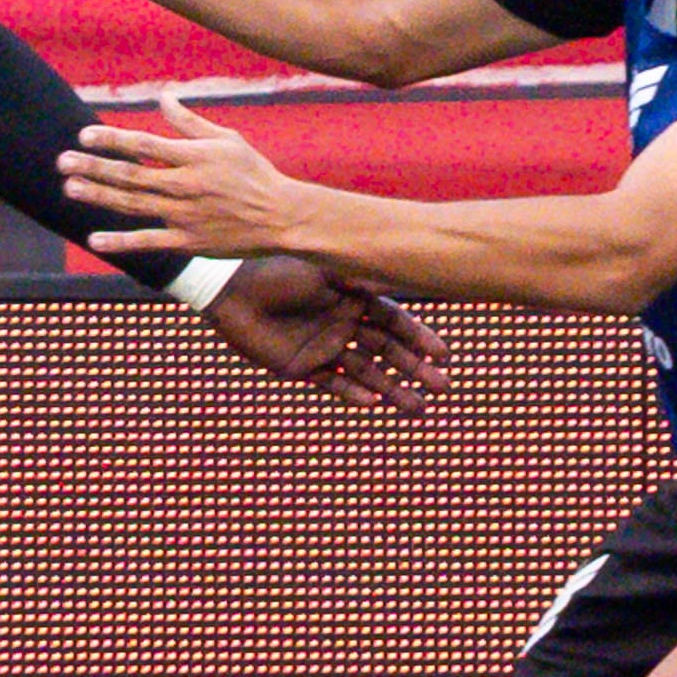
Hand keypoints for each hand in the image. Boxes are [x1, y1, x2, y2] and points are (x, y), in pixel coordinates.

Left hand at [64, 93, 301, 260]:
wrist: (281, 217)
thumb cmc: (253, 173)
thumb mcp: (226, 140)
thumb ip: (189, 122)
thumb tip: (162, 97)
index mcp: (195, 156)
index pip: (145, 145)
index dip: (112, 140)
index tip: (84, 134)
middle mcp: (186, 185)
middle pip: (131, 175)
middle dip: (94, 167)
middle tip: (62, 162)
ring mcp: (185, 216)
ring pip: (133, 205)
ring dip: (99, 197)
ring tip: (70, 188)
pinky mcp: (188, 242)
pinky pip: (149, 242)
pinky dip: (121, 242)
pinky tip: (94, 239)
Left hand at [202, 254, 445, 414]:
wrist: (232, 288)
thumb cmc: (278, 270)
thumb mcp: (323, 268)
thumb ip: (359, 276)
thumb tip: (400, 278)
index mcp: (354, 298)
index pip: (395, 322)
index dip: (419, 338)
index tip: (444, 355)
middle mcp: (345, 324)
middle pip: (388, 351)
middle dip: (416, 369)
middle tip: (443, 387)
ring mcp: (326, 347)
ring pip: (367, 372)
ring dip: (393, 389)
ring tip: (419, 408)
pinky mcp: (303, 366)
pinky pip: (335, 383)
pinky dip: (354, 393)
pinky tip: (375, 401)